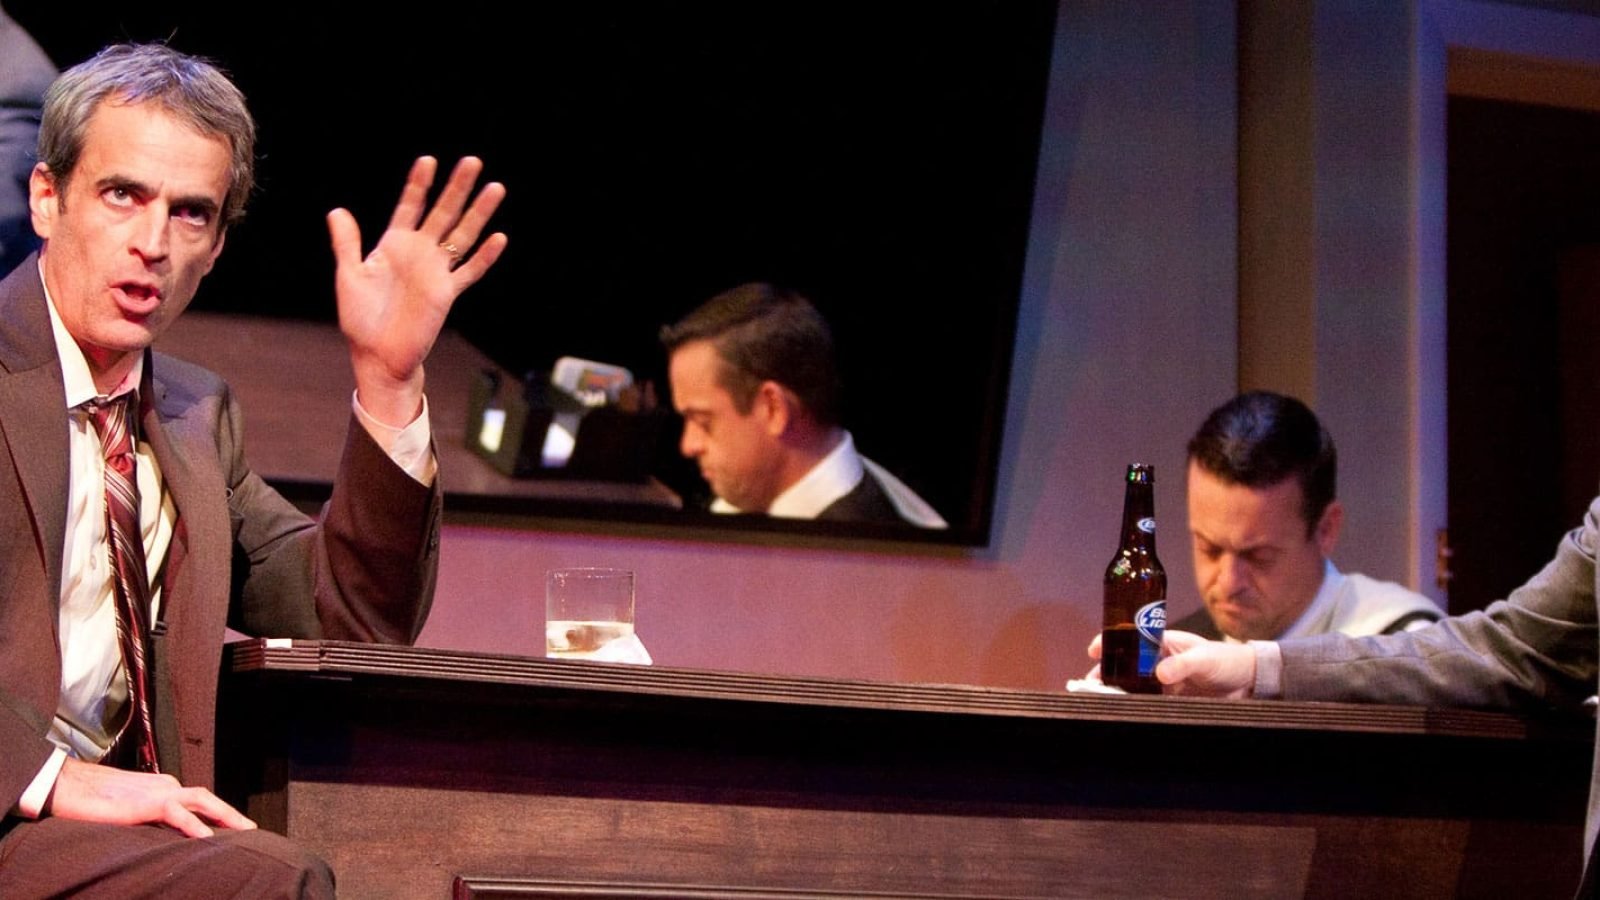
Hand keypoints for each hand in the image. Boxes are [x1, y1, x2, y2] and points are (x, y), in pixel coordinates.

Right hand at [46, 758, 256, 837]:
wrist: (65, 785)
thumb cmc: (92, 800)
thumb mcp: (128, 812)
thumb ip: (149, 820)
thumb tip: (166, 838)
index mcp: (163, 788)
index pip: (198, 802)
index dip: (219, 815)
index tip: (236, 831)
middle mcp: (166, 786)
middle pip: (207, 798)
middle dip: (231, 814)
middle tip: (253, 831)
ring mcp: (156, 791)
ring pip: (200, 800)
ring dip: (225, 816)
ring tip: (244, 833)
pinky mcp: (143, 802)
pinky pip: (175, 812)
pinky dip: (193, 824)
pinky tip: (207, 838)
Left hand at [327, 155, 508, 425]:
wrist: (378, 356)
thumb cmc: (360, 319)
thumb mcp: (349, 276)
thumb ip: (347, 243)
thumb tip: (336, 211)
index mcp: (394, 245)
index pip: (410, 206)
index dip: (419, 184)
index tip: (429, 160)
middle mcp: (419, 254)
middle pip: (443, 213)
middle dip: (457, 187)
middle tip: (473, 161)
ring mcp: (435, 272)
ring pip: (462, 235)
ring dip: (478, 213)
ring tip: (494, 188)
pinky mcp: (446, 293)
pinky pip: (469, 272)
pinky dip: (484, 257)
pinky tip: (498, 238)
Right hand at [1083, 629, 1255, 697]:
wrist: (1249, 683)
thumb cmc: (1228, 661)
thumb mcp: (1206, 658)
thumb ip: (1183, 664)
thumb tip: (1159, 674)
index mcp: (1165, 641)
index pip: (1131, 637)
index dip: (1110, 641)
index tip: (1093, 650)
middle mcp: (1159, 660)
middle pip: (1126, 663)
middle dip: (1106, 671)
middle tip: (1090, 683)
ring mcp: (1163, 681)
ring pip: (1133, 684)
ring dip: (1117, 690)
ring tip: (1100, 700)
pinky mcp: (1170, 699)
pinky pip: (1146, 701)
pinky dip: (1134, 704)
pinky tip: (1123, 711)